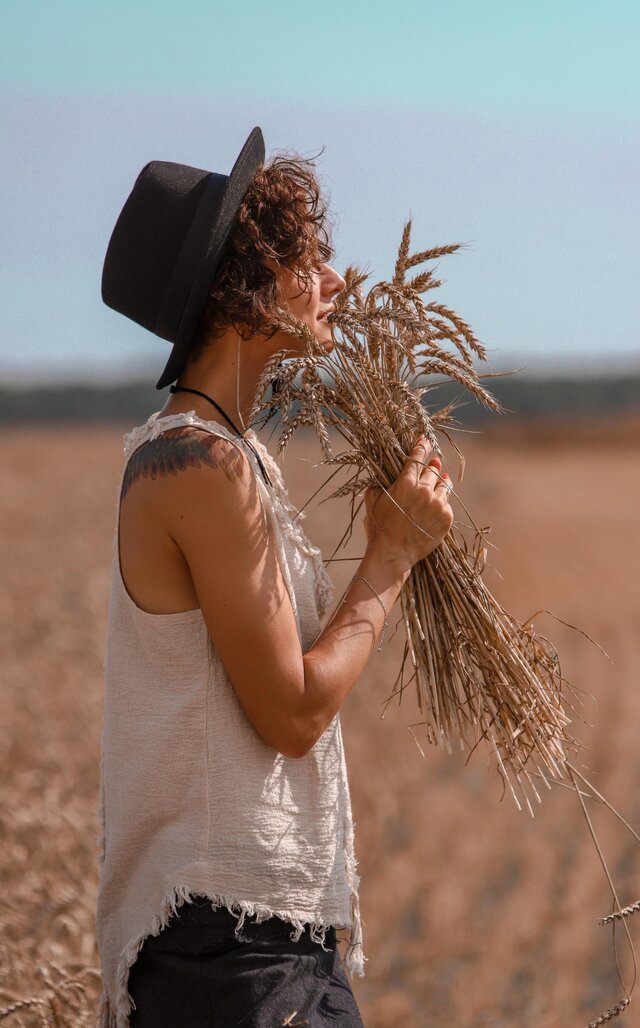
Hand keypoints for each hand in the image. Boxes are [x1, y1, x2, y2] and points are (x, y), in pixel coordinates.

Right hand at [363, 433, 453, 568]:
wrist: (393, 553)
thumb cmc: (379, 528)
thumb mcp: (372, 502)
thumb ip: (377, 485)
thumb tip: (380, 478)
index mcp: (406, 483)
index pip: (417, 456)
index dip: (422, 445)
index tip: (426, 439)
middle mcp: (424, 490)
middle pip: (432, 470)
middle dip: (431, 466)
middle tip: (433, 464)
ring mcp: (438, 504)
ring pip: (445, 485)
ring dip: (442, 481)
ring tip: (441, 479)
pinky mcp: (446, 518)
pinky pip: (447, 503)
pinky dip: (442, 501)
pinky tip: (438, 503)